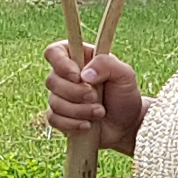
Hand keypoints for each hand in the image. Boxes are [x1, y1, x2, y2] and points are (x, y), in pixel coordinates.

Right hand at [42, 40, 143, 157]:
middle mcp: (65, 76)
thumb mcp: (124, 74)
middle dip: (76, 93)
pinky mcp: (59, 117)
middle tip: (96, 97)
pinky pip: (54, 119)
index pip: (55, 52)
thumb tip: (84, 74)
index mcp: (79, 58)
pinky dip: (72, 123)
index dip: (61, 63)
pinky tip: (87, 125)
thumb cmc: (124, 96)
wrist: (126, 125)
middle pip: (52, 80)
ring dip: (78, 110)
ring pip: (54, 102)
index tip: (78, 76)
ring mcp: (60, 97)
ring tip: (99, 113)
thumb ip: (106, 64)